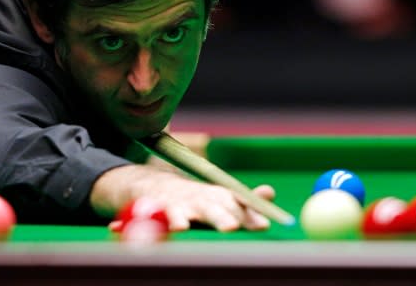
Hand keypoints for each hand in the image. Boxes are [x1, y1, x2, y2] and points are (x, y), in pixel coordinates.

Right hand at [91, 164, 274, 231]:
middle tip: (230, 227)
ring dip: (179, 219)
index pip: (237, 205)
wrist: (156, 188)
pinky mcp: (154, 211)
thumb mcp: (221, 200)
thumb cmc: (196, 200)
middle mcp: (198, 200)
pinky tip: (145, 227)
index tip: (263, 225)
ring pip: (178, 214)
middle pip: (211, 208)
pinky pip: (152, 218)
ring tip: (180, 227)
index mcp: (217, 197)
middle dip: (220, 217)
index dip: (249, 215)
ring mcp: (175, 206)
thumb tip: (271, 193)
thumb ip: (244, 203)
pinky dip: (150, 221)